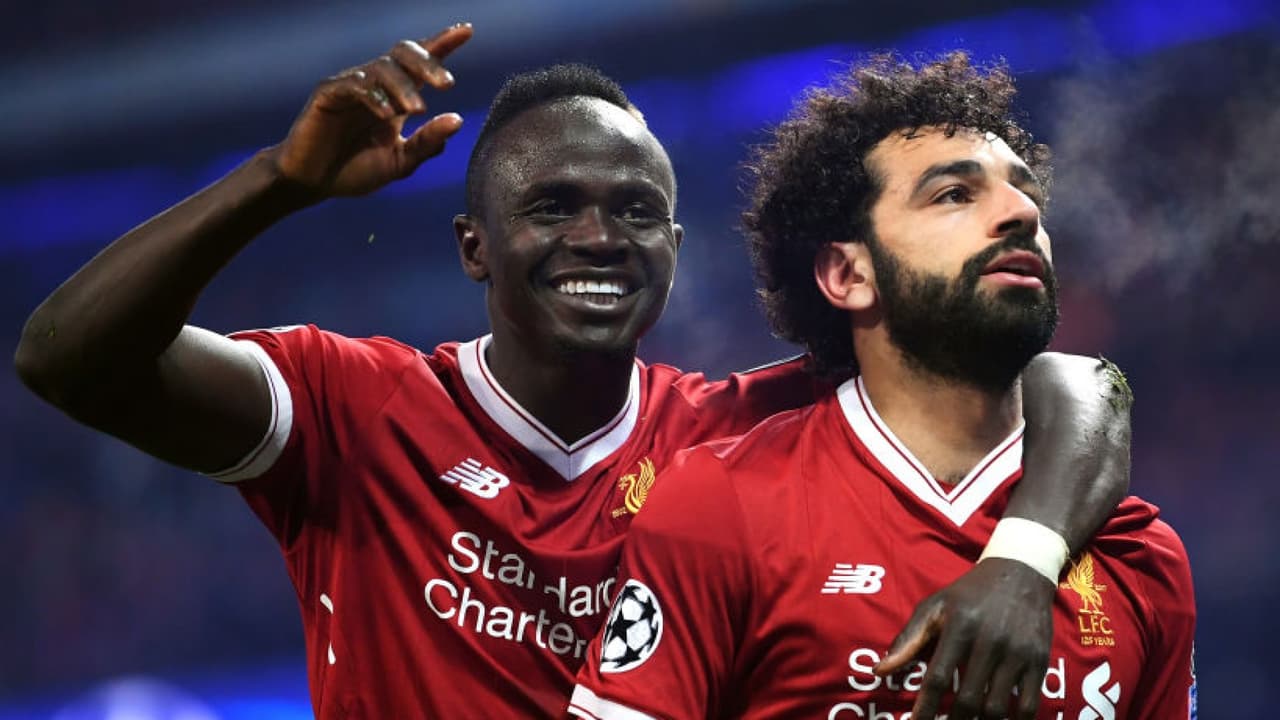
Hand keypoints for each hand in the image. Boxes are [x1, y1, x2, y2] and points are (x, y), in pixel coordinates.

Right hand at [271, 23, 472, 198]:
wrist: (314, 184)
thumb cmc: (355, 170)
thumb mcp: (400, 162)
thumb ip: (428, 143)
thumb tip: (458, 120)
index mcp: (397, 96)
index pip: (421, 62)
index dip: (442, 43)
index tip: (466, 30)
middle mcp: (376, 84)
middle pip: (404, 53)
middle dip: (428, 64)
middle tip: (447, 85)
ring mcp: (351, 86)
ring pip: (382, 67)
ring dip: (404, 87)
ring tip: (417, 111)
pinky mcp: (328, 94)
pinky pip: (353, 83)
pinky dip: (374, 96)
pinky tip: (387, 114)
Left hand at [874, 558, 1052, 718]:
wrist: (1020, 572)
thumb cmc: (969, 594)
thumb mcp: (934, 607)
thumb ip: (908, 639)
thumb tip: (880, 670)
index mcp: (960, 626)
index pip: (938, 677)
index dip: (925, 708)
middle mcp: (990, 640)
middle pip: (968, 699)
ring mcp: (1018, 652)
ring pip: (997, 708)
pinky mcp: (1039, 660)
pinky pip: (1028, 705)